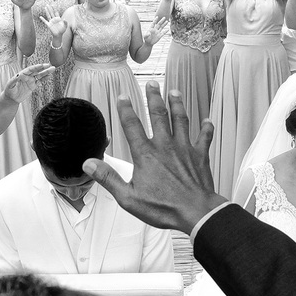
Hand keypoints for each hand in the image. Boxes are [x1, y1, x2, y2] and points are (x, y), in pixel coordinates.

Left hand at [3, 63, 54, 101]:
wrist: (11, 98)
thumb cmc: (9, 91)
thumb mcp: (10, 85)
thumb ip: (14, 80)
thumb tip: (18, 75)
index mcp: (22, 74)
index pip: (30, 69)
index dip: (36, 67)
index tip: (42, 65)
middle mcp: (27, 76)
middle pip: (36, 71)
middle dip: (43, 68)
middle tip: (50, 66)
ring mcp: (30, 81)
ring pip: (39, 75)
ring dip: (46, 72)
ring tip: (53, 69)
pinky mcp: (33, 86)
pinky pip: (40, 81)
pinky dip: (44, 79)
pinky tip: (49, 76)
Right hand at [41, 6, 67, 39]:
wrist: (58, 35)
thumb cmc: (62, 30)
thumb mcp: (65, 26)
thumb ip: (65, 22)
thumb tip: (64, 19)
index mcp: (58, 19)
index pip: (56, 12)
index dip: (54, 9)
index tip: (53, 5)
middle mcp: (54, 19)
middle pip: (51, 12)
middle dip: (50, 8)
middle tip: (47, 4)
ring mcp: (51, 21)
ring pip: (48, 15)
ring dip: (47, 11)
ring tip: (45, 7)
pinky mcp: (49, 25)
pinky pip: (45, 21)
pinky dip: (42, 19)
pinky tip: (40, 16)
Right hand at [82, 82, 224, 232]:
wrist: (195, 212)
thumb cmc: (163, 208)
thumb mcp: (128, 197)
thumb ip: (108, 178)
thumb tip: (89, 164)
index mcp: (146, 154)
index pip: (132, 125)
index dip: (126, 109)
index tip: (123, 96)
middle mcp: (165, 146)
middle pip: (158, 115)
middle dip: (154, 97)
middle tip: (151, 84)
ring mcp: (184, 148)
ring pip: (180, 120)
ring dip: (177, 104)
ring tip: (174, 92)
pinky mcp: (200, 155)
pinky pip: (204, 137)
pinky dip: (206, 127)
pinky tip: (206, 120)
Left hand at [144, 17, 169, 45]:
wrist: (149, 43)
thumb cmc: (146, 39)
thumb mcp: (145, 37)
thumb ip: (146, 35)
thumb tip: (149, 33)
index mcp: (151, 28)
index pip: (153, 23)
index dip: (155, 20)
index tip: (157, 17)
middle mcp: (155, 29)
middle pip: (159, 24)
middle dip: (161, 21)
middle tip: (164, 17)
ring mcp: (157, 32)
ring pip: (161, 27)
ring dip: (164, 24)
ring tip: (167, 21)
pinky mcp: (160, 36)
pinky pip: (163, 33)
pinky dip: (165, 31)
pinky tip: (168, 29)